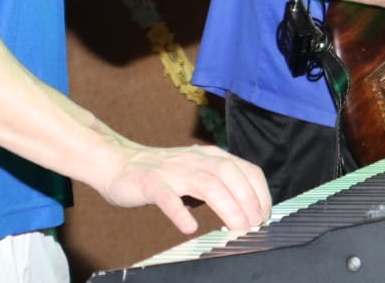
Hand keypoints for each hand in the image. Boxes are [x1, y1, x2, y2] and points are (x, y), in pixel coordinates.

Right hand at [100, 141, 270, 235]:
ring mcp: (173, 170)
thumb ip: (220, 186)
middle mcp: (195, 159)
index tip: (265, 217)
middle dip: (247, 199)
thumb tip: (249, 212)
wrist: (118, 163)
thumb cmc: (162, 175)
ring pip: (206, 184)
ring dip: (226, 206)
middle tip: (254, 225)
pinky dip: (179, 212)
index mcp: (210, 156)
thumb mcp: (197, 174)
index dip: (260, 193)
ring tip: (236, 227)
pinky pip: (167, 197)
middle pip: (230, 174)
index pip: (246, 169)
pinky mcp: (151, 183)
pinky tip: (189, 227)